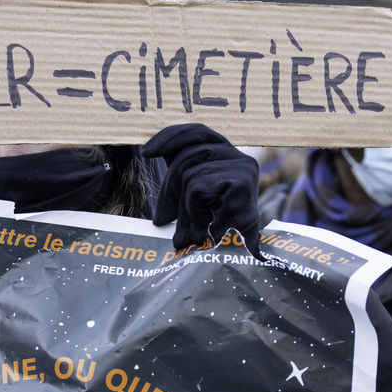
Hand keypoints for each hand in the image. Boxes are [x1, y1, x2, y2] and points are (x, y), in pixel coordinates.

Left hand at [141, 123, 263, 258]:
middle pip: (187, 156)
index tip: (146, 153)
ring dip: (185, 207)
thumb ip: (178, 177)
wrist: (244, 258)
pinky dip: (194, 211)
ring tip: (194, 229)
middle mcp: (239, 157)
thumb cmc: (219, 231)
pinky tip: (207, 226)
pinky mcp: (242, 182)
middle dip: (169, 188)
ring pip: (191, 175)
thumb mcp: (194, 201)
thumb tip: (146, 151)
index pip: (197, 132)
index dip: (170, 137)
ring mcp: (243, 168)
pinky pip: (198, 189)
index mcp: (228, 156)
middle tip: (162, 218)